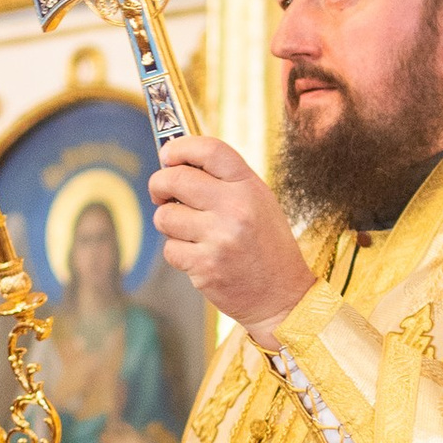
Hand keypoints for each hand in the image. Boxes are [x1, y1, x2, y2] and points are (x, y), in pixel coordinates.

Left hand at [148, 135, 312, 334]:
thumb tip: (175, 163)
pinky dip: (178, 252)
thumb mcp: (258, 201)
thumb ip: (224, 180)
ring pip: (165, 216)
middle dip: (159, 185)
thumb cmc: (265, 244)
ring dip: (169, 223)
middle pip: (175, 179)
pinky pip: (170, 249)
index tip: (167, 155)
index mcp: (249, 186)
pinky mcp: (205, 267)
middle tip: (161, 193)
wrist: (282, 295)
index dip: (179, 147)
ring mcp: (219, 238)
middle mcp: (235, 208)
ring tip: (190, 231)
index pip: (208, 150)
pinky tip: (199, 256)